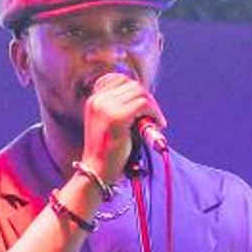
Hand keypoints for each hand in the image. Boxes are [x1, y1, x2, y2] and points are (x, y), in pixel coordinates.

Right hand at [80, 71, 166, 189]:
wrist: (96, 171)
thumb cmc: (106, 151)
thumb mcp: (109, 123)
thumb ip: (120, 108)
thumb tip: (145, 97)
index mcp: (94, 100)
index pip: (120, 80)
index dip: (137, 91)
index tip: (145, 106)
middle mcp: (98, 101)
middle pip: (133, 85)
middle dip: (148, 98)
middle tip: (154, 116)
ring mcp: (106, 109)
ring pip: (140, 93)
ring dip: (153, 106)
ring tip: (155, 121)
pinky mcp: (116, 118)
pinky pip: (143, 105)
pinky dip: (154, 113)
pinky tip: (157, 125)